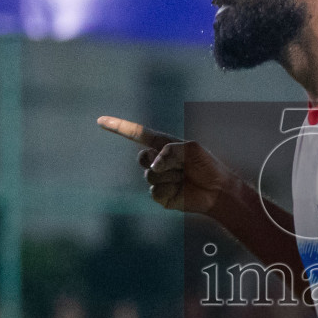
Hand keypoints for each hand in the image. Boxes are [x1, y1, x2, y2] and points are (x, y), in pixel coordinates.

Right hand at [97, 115, 231, 214]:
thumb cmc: (207, 165)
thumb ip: (170, 152)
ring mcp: (157, 179)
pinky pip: (155, 191)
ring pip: (150, 176)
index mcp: (163, 146)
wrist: (217, 190)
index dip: (118, 127)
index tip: (100, 121)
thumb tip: (153, 168)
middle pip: (142, 158)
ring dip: (171, 176)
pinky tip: (181, 190)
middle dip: (157, 160)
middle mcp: (157, 162)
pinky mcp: (160, 196)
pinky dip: (170, 189)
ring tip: (185, 178)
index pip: (137, 134)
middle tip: (179, 165)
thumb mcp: (191, 149)